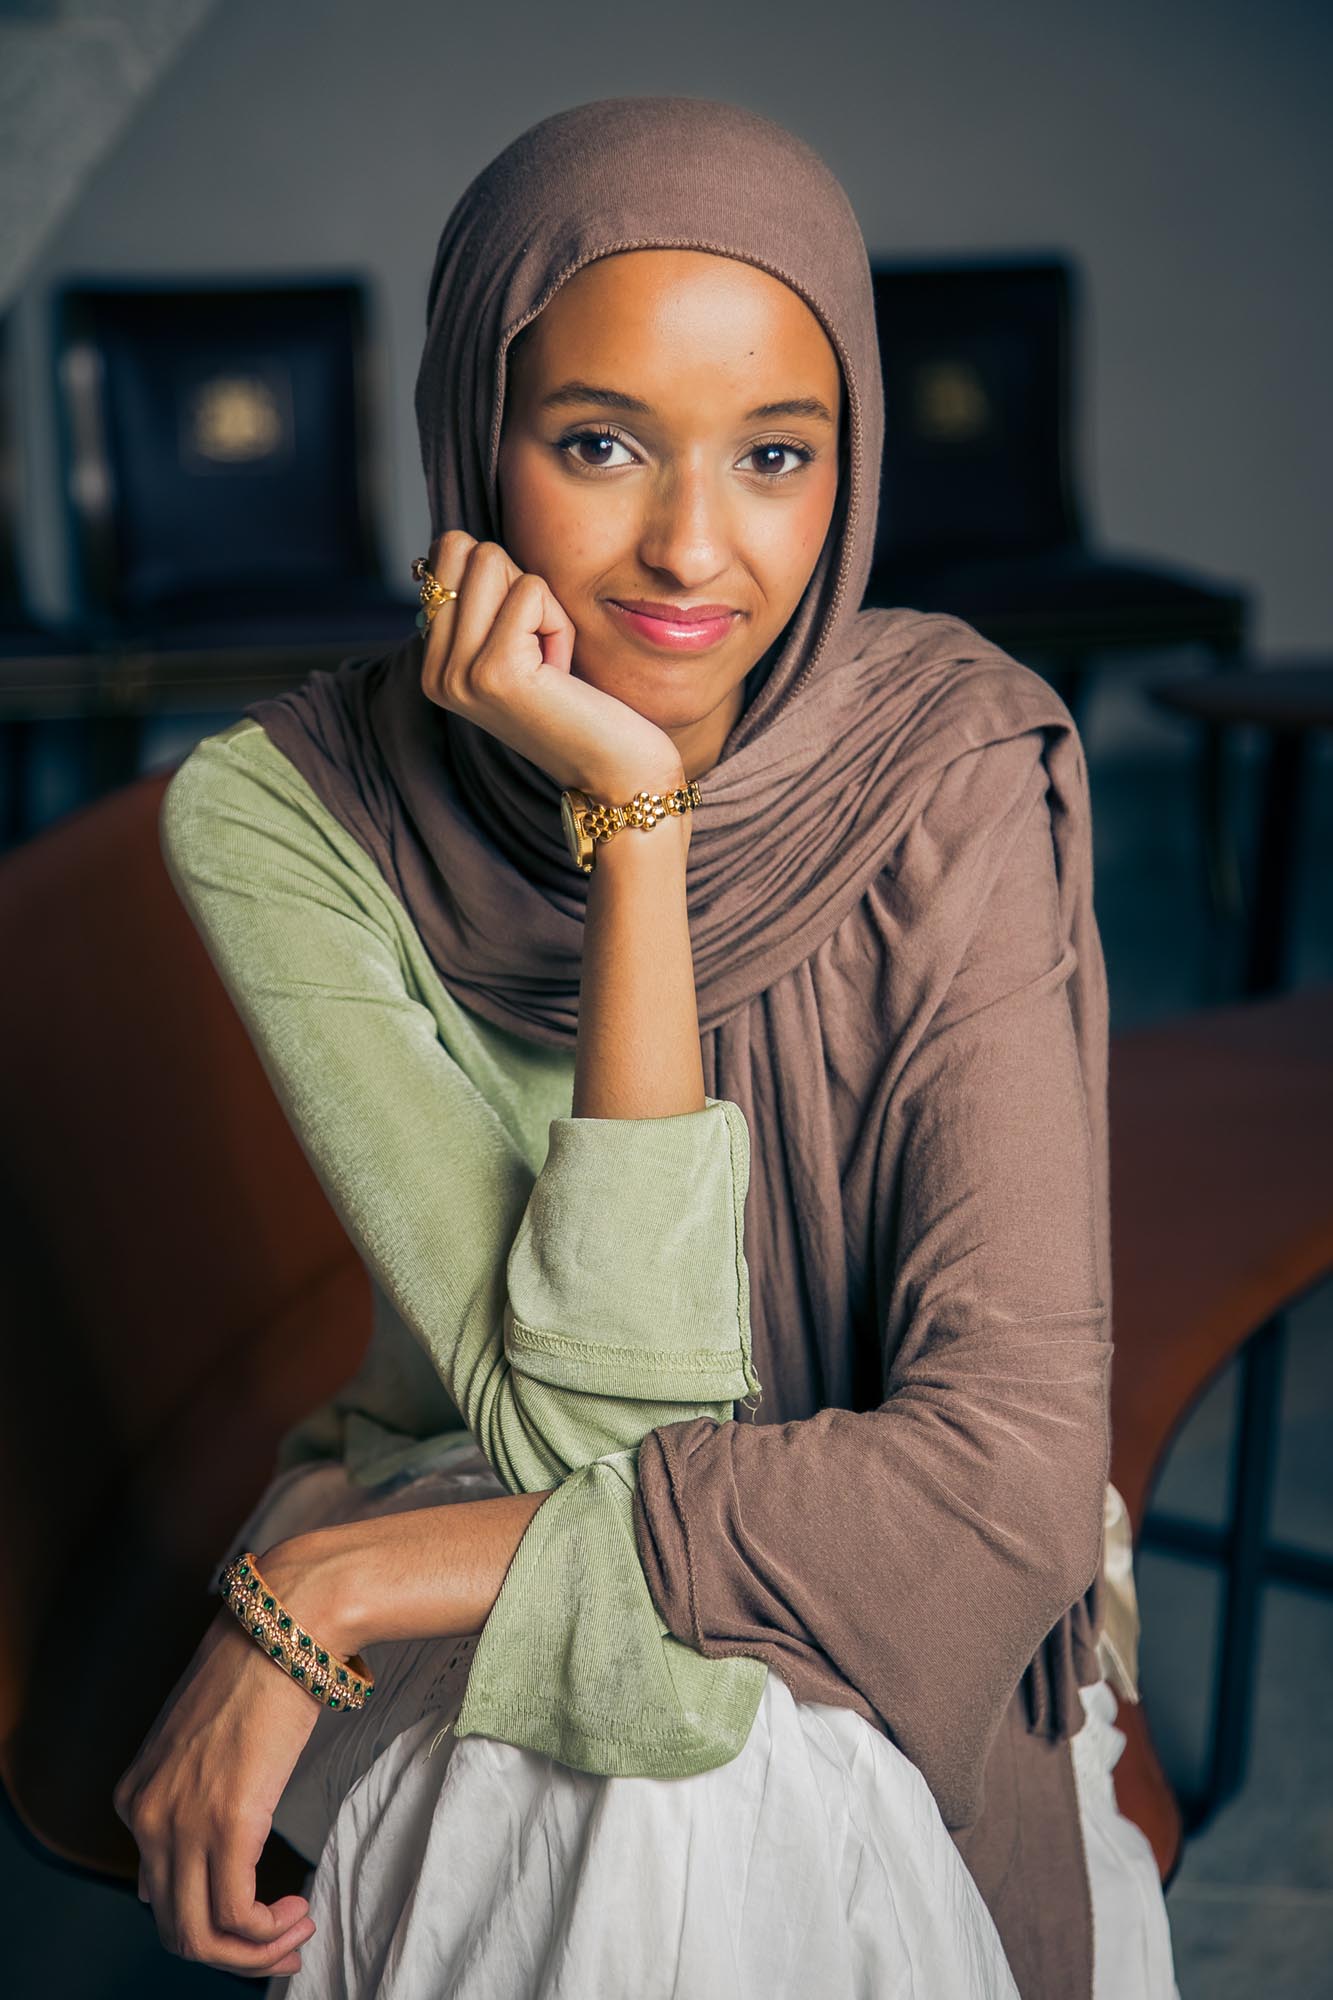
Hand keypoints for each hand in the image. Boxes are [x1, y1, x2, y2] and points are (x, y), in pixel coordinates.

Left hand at [113, 1607, 321, 1977]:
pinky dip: (267, 1934)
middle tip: (283, 1937)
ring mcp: (182, 1823)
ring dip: (254, 1952)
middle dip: (231, 1951)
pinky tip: (297, 1913)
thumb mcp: (205, 1738)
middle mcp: (146, 1816)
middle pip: (174, 1927)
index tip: (258, 1912)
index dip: (211, 1917)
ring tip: (297, 1929)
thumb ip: (192, 1791)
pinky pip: (236, 1917)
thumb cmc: (259, 1669)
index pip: (158, 1893)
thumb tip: (203, 1848)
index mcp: (136, 1796)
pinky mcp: (227, 1823)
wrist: (286, 1627)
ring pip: (201, 1937)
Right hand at [418, 529, 686, 800]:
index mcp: (432, 664)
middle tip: (540, 648)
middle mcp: (435, 671)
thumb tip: (458, 545)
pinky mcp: (496, 671)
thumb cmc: (578, 702)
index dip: (502, 579)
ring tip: (550, 662)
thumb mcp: (516, 649)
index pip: (445, 554)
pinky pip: (531, 590)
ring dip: (542, 606)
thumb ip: (483, 606)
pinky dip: (560, 623)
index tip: (523, 638)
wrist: (615, 772)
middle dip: (519, 586)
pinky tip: (561, 672)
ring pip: (494, 563)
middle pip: (466, 550)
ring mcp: (459, 673)